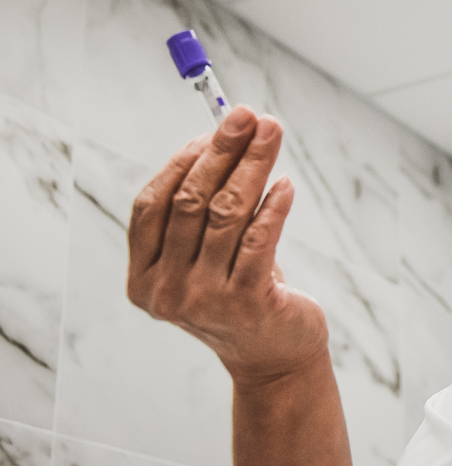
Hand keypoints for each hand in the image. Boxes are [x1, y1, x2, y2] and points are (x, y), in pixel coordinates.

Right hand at [127, 106, 328, 383]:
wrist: (274, 358)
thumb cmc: (240, 294)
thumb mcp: (208, 257)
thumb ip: (203, 211)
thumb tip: (219, 136)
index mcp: (144, 278)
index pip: (151, 205)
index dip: (181, 162)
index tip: (210, 128)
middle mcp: (166, 291)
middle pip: (190, 202)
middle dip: (222, 151)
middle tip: (248, 115)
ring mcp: (204, 299)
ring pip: (228, 213)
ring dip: (253, 166)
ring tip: (272, 134)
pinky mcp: (247, 302)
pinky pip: (260, 238)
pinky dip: (273, 204)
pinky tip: (285, 183)